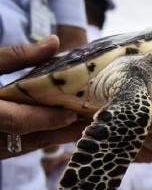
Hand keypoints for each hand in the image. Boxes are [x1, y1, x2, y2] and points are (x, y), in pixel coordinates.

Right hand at [0, 35, 88, 157]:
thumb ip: (16, 56)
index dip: (46, 119)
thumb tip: (54, 42)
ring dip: (60, 136)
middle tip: (98, 120)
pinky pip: (24, 147)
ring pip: (31, 146)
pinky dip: (45, 137)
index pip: (17, 122)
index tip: (72, 114)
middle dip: (67, 132)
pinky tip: (65, 127)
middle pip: (33, 140)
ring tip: (89, 123)